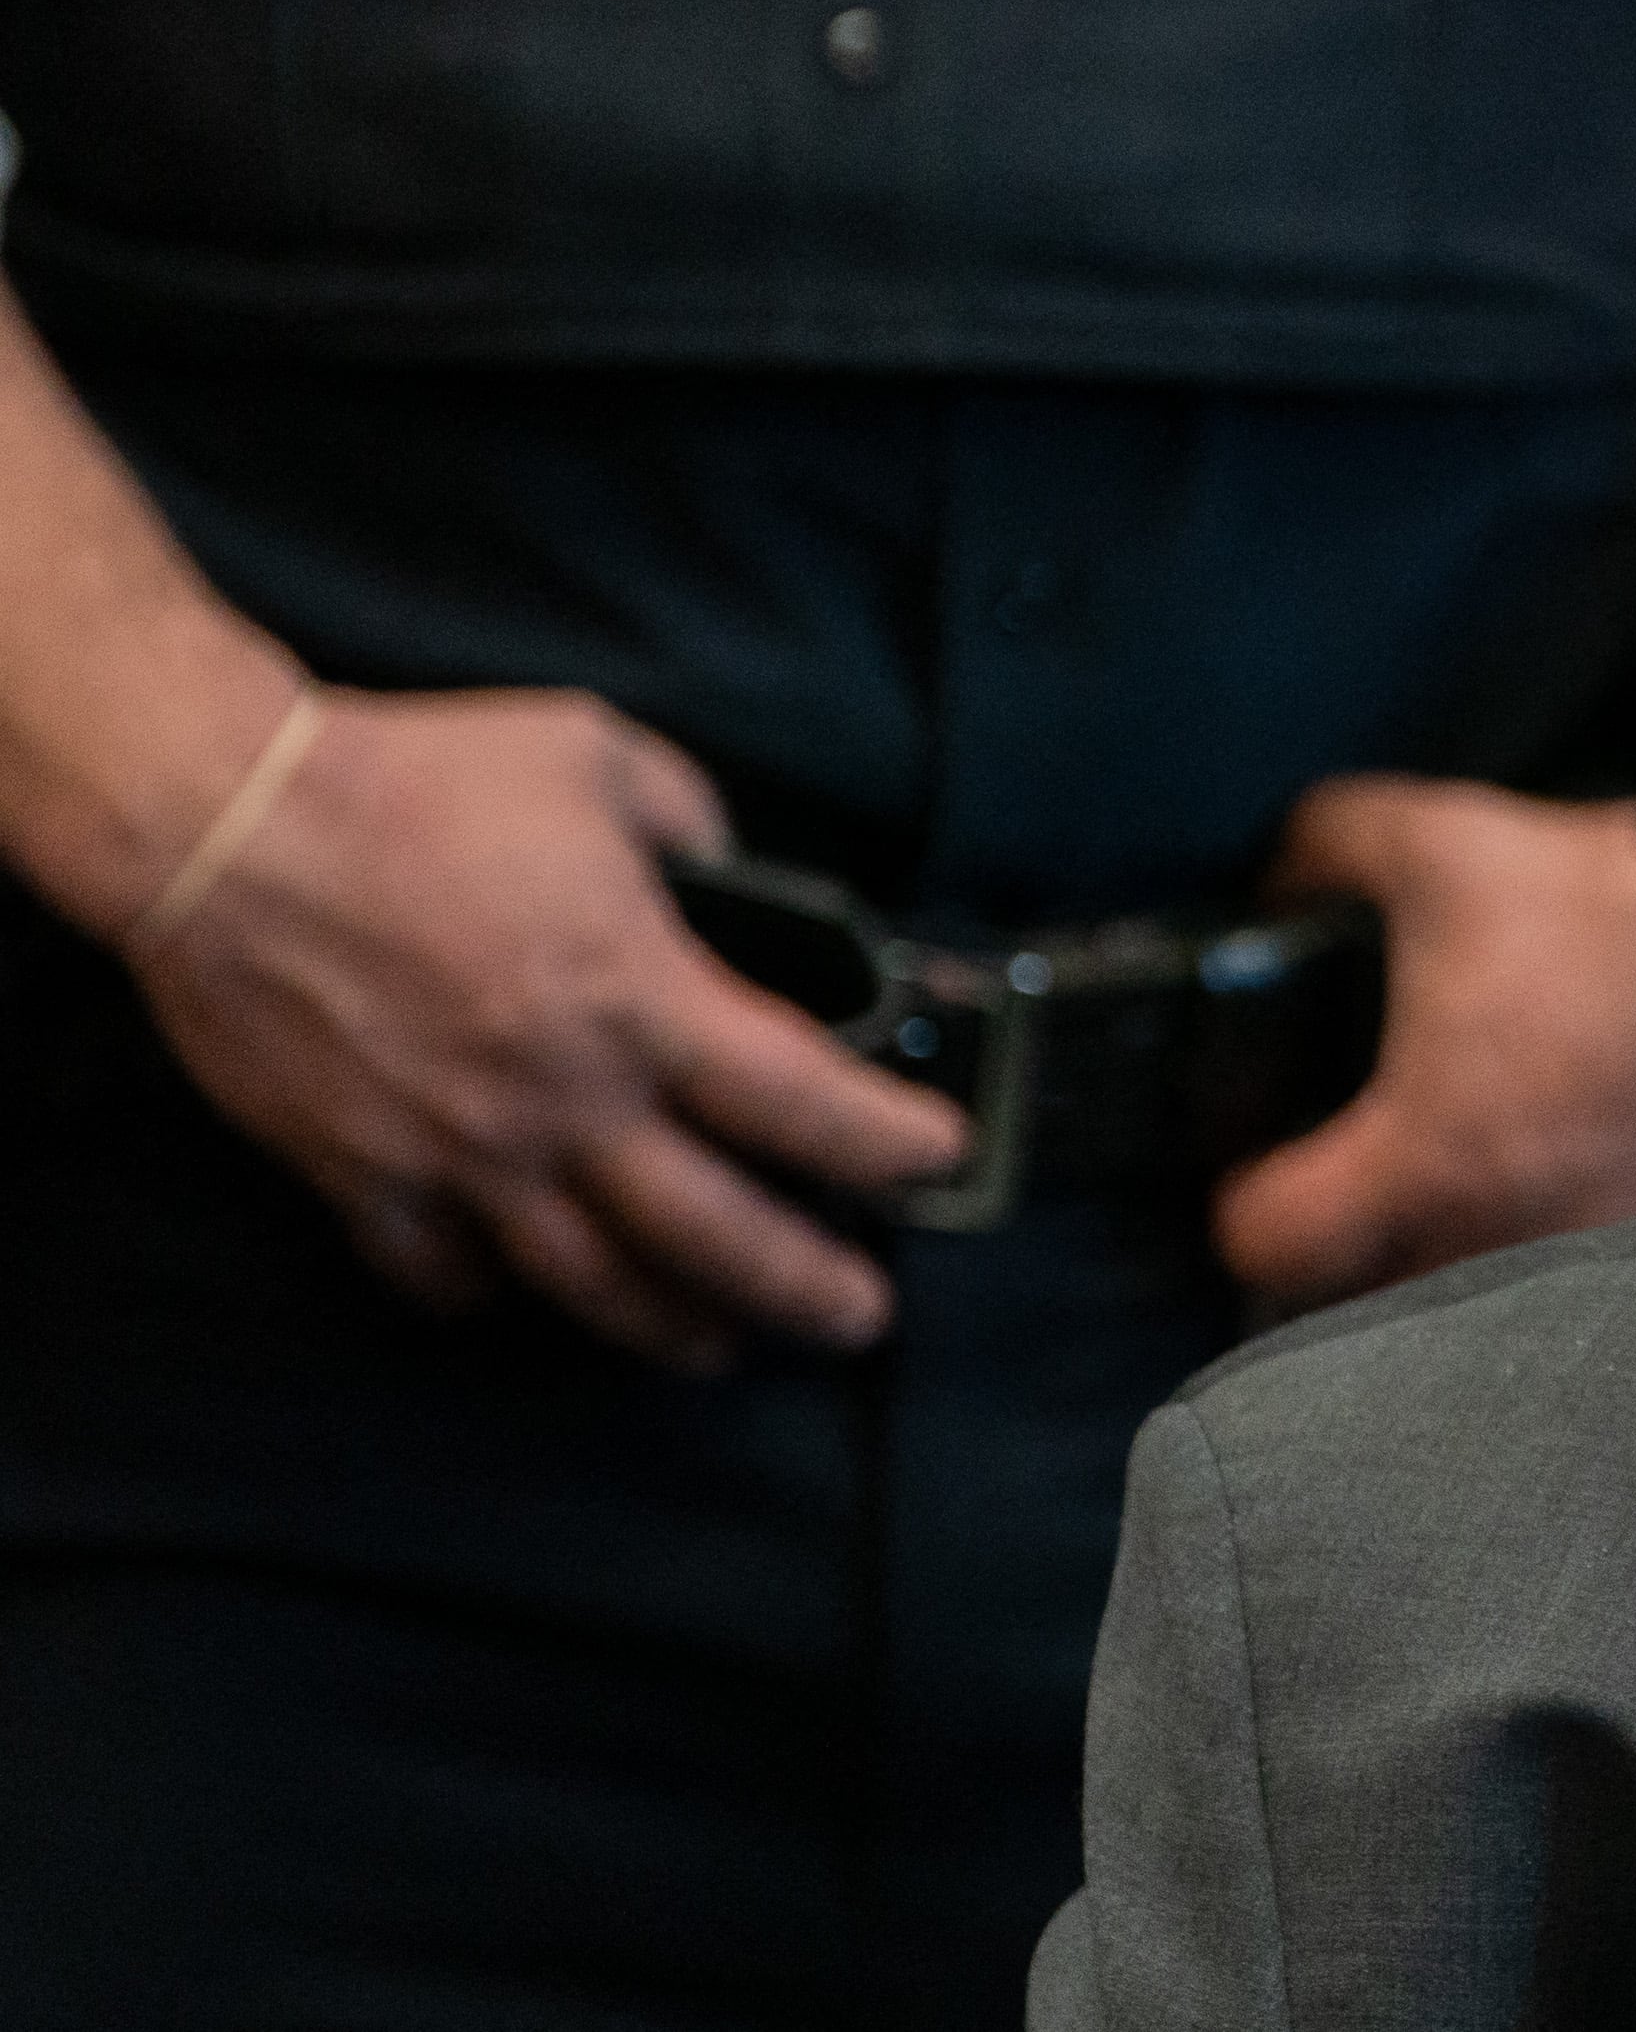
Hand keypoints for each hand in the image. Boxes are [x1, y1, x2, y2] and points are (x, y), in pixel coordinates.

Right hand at [118, 687, 974, 1370]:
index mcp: (639, 998)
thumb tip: (722, 868)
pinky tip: (519, 1294)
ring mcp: (460, 1152)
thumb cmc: (416, 780)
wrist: (226, 827)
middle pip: (714, 1232)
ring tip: (720, 1347)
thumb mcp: (600, 759)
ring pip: (588, 1281)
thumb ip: (688, 823)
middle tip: (860, 1317)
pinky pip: (440, 1269)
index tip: (939, 1159)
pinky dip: (486, 1292)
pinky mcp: (361, 1173)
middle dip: (803, 1286)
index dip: (885, 1142)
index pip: (800, 1101)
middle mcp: (564, 1099)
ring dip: (667, 1324)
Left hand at [1218, 779, 1635, 1317]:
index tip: (1263, 1166)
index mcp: (1427, 1156)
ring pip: (1483, 1308)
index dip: (1239, 1202)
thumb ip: (1324, 849)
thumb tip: (1276, 877)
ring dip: (1458, 1264)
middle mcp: (1502, 1234)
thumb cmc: (1614, 904)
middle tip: (1358, 1185)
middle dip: (1350, 1256)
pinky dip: (1571, 1257)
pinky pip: (1593, 1287)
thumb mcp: (1439, 839)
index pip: (1266, 1244)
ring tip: (1470, 1191)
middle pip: (1369, 1306)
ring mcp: (1598, 1256)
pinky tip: (1579, 1183)